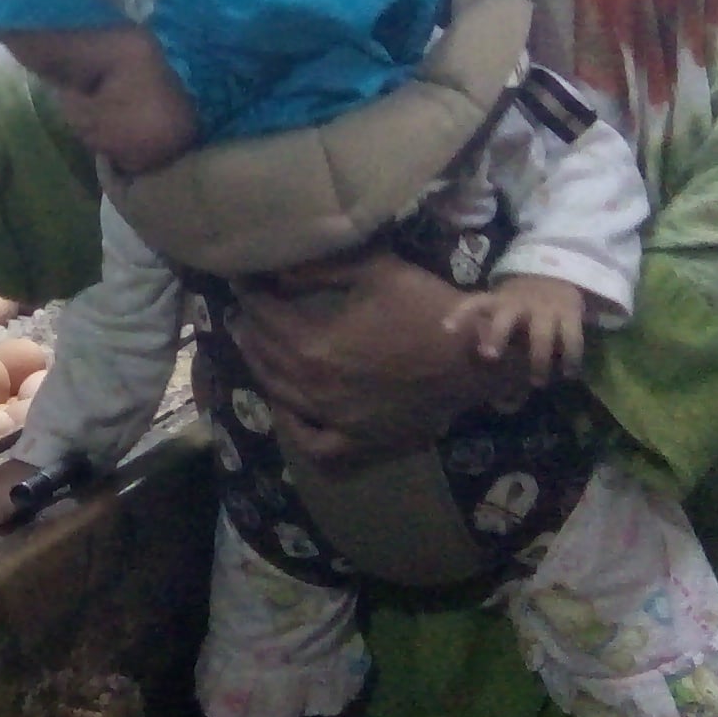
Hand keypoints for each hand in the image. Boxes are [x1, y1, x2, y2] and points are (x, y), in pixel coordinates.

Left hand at [227, 249, 493, 474]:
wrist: (475, 358)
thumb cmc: (429, 310)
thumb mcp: (377, 270)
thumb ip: (322, 268)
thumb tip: (278, 271)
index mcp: (315, 346)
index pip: (265, 317)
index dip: (250, 294)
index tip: (242, 279)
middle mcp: (316, 389)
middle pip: (266, 356)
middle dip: (249, 327)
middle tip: (244, 308)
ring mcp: (336, 421)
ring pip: (280, 396)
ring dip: (260, 368)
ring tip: (254, 346)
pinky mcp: (360, 442)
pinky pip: (315, 447)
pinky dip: (295, 430)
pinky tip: (289, 410)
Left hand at [443, 275, 589, 386]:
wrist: (557, 275)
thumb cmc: (522, 303)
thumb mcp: (502, 307)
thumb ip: (489, 329)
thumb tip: (477, 364)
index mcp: (499, 301)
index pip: (475, 304)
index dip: (460, 315)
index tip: (446, 329)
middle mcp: (519, 304)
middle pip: (505, 319)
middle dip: (497, 336)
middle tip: (489, 357)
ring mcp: (545, 308)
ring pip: (541, 336)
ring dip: (539, 361)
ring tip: (538, 383)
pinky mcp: (570, 313)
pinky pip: (572, 338)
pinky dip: (571, 358)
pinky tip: (570, 373)